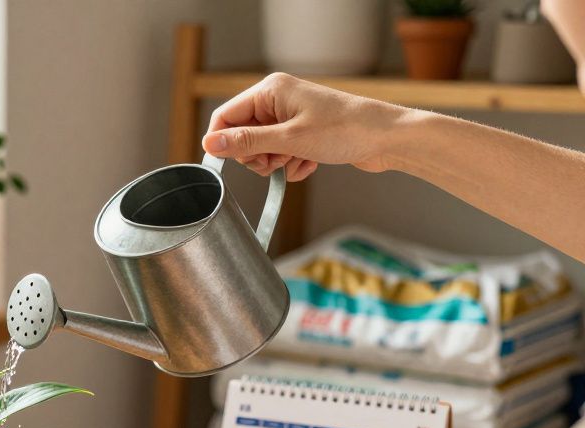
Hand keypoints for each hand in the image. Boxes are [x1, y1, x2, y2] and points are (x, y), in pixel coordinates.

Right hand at [202, 73, 413, 181]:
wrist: (387, 139)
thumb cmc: (346, 130)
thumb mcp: (289, 139)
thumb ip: (246, 142)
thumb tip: (211, 142)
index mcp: (270, 91)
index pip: (225, 116)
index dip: (224, 142)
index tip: (232, 162)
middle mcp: (278, 100)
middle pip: (242, 135)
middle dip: (255, 156)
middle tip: (275, 161)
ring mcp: (291, 117)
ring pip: (261, 149)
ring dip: (275, 163)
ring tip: (297, 161)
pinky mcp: (302, 133)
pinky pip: (280, 155)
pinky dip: (290, 165)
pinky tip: (309, 164)